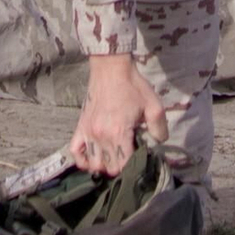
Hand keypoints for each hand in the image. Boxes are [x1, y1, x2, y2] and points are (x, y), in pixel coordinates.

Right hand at [69, 53, 167, 175]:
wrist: (110, 67)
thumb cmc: (133, 85)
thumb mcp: (153, 104)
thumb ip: (160, 128)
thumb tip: (159, 143)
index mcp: (119, 132)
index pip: (124, 165)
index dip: (133, 164)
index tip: (138, 155)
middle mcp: (101, 136)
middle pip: (109, 168)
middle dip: (120, 166)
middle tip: (127, 154)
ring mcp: (88, 132)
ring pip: (93, 165)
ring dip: (103, 164)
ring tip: (112, 155)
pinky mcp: (80, 126)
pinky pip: (75, 152)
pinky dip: (82, 159)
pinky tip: (93, 156)